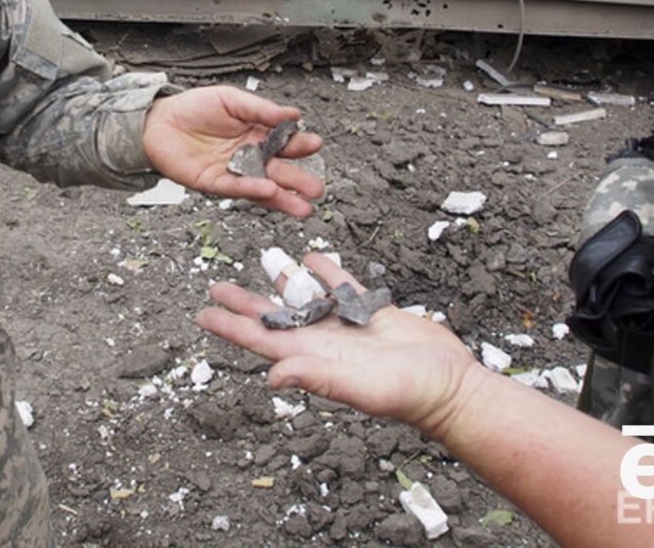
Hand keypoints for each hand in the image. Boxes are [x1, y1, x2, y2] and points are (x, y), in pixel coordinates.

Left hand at [141, 85, 323, 216]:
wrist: (159, 120)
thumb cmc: (194, 107)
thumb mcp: (231, 99)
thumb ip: (261, 109)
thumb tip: (292, 115)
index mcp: (257, 133)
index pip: (285, 143)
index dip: (300, 145)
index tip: (314, 144)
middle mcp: (249, 155)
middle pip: (279, 171)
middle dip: (299, 180)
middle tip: (316, 188)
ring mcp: (233, 171)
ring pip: (262, 187)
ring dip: (283, 198)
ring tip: (303, 207)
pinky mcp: (214, 182)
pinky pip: (236, 188)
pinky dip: (252, 191)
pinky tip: (269, 192)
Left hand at [197, 252, 481, 439]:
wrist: (450, 387)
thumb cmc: (408, 395)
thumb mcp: (359, 388)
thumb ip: (316, 379)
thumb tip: (271, 376)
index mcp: (313, 358)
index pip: (261, 339)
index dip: (230, 328)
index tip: (203, 315)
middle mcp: (324, 342)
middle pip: (275, 316)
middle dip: (245, 302)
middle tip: (216, 286)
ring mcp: (347, 327)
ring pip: (307, 298)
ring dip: (283, 281)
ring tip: (263, 261)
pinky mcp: (373, 312)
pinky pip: (343, 287)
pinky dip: (327, 272)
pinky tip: (312, 258)